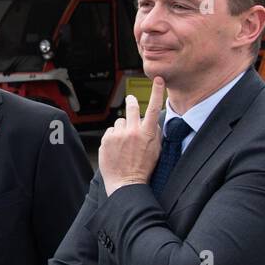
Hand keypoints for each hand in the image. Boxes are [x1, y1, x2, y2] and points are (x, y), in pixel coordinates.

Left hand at [100, 76, 165, 195]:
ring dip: (122, 128)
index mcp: (147, 133)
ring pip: (120, 122)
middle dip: (131, 102)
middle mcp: (133, 131)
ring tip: (124, 143)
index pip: (153, 108)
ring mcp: (119, 135)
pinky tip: (116, 148)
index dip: (156, 92)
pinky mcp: (107, 139)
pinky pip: (111, 131)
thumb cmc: (142, 168)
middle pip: (131, 108)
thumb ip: (155, 132)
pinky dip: (113, 137)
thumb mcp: (156, 150)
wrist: (126, 183)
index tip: (158, 80)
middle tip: (130, 100)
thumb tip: (152, 120)